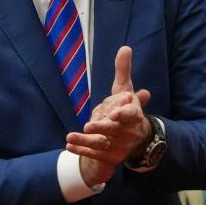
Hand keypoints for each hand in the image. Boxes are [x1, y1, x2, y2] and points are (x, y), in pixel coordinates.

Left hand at [66, 47, 152, 185]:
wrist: (136, 141)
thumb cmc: (127, 110)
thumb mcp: (126, 90)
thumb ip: (123, 71)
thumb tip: (125, 48)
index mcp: (133, 114)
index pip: (131, 114)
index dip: (123, 114)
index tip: (114, 114)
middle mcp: (127, 131)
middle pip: (114, 130)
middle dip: (102, 127)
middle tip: (89, 124)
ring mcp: (118, 145)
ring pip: (102, 143)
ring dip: (87, 140)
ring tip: (71, 136)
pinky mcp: (109, 156)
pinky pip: (94, 154)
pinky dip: (82, 150)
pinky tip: (69, 145)